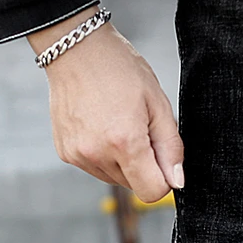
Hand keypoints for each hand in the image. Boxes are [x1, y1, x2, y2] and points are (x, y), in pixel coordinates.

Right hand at [28, 9, 182, 202]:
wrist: (76, 50)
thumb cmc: (119, 69)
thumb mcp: (157, 103)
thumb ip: (171, 147)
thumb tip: (176, 181)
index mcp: (124, 142)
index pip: (152, 192)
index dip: (163, 178)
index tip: (161, 154)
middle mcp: (97, 155)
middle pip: (133, 187)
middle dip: (142, 165)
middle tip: (137, 128)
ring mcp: (78, 156)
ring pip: (114, 179)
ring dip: (122, 161)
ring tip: (116, 124)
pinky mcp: (66, 153)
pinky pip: (94, 168)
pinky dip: (102, 154)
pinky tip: (99, 125)